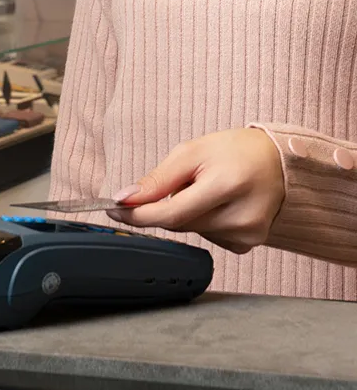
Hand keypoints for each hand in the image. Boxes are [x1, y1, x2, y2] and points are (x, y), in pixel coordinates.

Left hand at [106, 128, 284, 253]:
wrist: (281, 161)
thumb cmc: (236, 150)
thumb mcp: (193, 151)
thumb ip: (159, 179)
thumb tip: (125, 199)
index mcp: (227, 185)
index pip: (170, 214)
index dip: (137, 215)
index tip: (114, 209)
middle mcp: (241, 216)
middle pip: (177, 224)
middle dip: (166, 206)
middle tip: (183, 183)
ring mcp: (247, 234)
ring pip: (190, 231)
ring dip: (188, 212)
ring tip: (210, 189)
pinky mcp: (247, 244)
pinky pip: (207, 237)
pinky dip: (203, 221)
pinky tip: (220, 205)